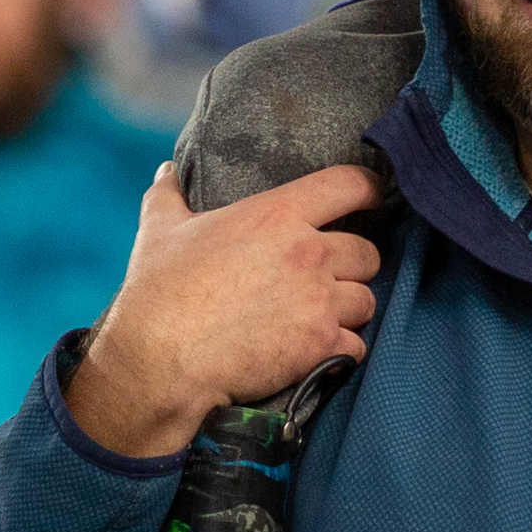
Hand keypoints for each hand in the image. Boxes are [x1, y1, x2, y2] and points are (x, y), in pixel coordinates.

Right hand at [69, 164, 381, 458]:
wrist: (160, 360)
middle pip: (367, 252)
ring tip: (319, 317)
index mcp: (277, 215)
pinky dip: (342, 352)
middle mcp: (308, 254)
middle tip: (326, 278)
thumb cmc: (159, 292)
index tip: (371, 196)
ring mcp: (319, 301)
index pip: (350, 185)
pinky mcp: (321, 346)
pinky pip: (357, 346)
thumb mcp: (160, 231)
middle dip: (352, 266)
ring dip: (348, 310)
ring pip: (366, 301)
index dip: (369, 189)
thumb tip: (166, 170)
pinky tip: (318, 352)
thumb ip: (170, 194)